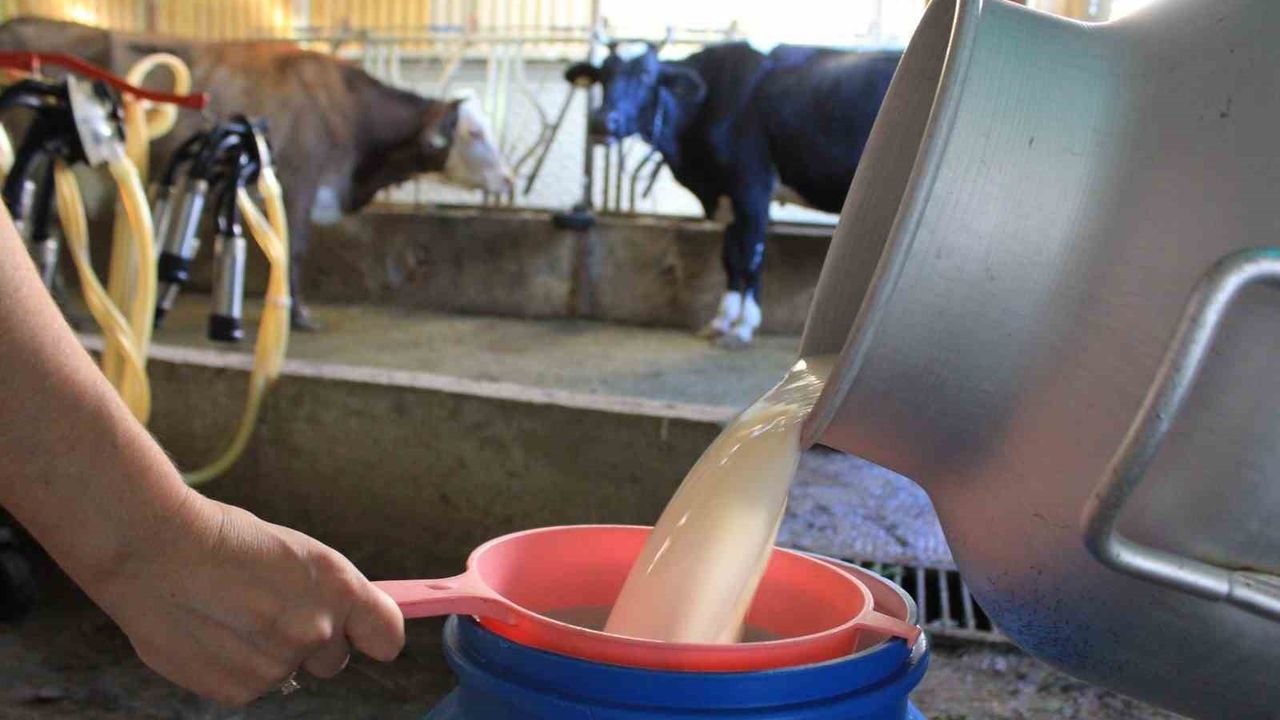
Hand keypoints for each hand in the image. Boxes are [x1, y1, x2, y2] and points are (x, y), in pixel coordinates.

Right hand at [80, 491, 404, 705]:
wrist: (152, 550)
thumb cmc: (222, 540)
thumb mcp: (295, 553)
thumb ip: (326, 593)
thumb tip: (345, 619)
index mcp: (338, 588)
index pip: (388, 637)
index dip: (373, 635)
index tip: (363, 633)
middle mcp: (316, 631)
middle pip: (334, 659)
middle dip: (311, 642)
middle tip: (270, 611)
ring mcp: (278, 665)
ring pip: (286, 671)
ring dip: (266, 653)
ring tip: (229, 614)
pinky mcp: (240, 691)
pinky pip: (250, 686)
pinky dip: (233, 667)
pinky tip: (210, 633)